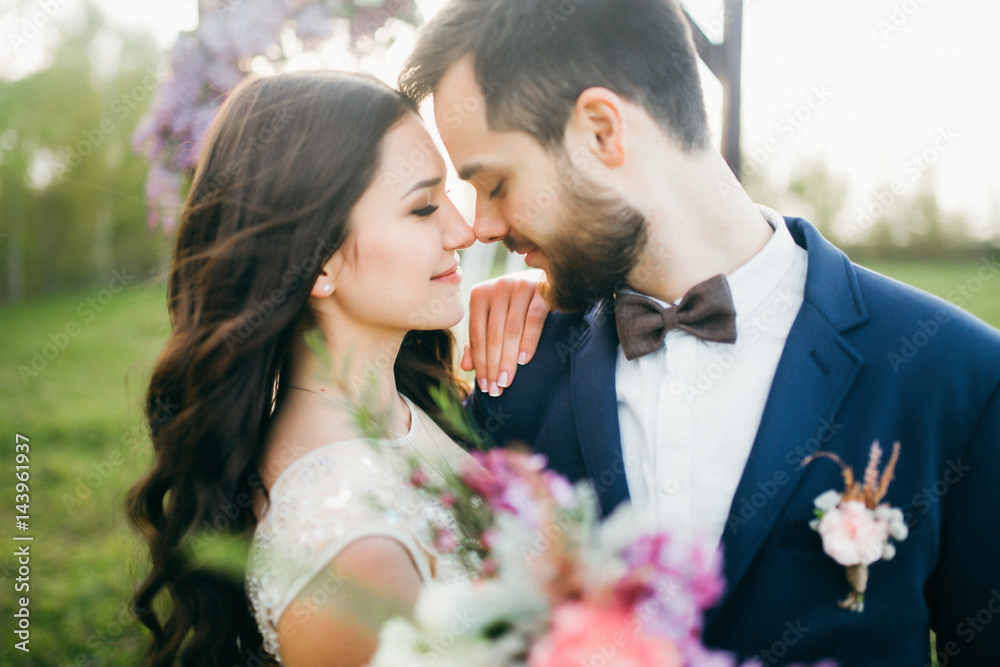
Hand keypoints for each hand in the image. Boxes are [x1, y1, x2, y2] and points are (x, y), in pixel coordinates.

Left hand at [462, 269, 548, 396]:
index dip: (479, 362)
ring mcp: (520, 286)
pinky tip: (524, 360)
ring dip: (507, 359)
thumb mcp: (495, 320)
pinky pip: (534, 319)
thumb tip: (465, 367)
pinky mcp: (542, 290)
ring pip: (511, 330)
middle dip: (493, 365)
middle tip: (495, 390)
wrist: (549, 280)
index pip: (477, 334)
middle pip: (493, 334)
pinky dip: (528, 341)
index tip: (484, 387)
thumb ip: (480, 340)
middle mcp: (498, 287)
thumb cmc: (516, 306)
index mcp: (480, 294)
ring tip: (506, 382)